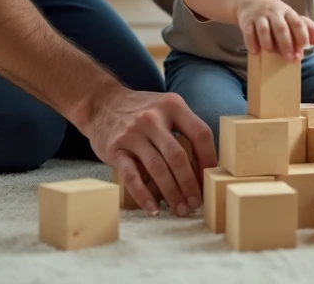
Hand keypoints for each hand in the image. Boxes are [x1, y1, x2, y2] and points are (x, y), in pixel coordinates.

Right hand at [81, 85, 216, 216]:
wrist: (102, 103)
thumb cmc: (142, 111)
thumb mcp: (167, 108)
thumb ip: (185, 128)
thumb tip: (206, 167)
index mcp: (173, 106)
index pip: (200, 134)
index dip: (209, 160)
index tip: (211, 180)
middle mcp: (153, 118)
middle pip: (178, 156)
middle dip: (190, 184)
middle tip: (197, 203)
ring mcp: (133, 134)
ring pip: (157, 168)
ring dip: (172, 193)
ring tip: (181, 209)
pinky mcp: (116, 149)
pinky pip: (132, 177)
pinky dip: (143, 196)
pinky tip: (153, 209)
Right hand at [235, 0, 313, 60]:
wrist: (250, 2)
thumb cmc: (276, 15)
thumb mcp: (292, 19)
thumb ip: (308, 31)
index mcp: (288, 13)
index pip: (297, 23)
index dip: (302, 35)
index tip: (304, 48)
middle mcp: (274, 13)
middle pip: (281, 28)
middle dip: (286, 43)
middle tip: (290, 58)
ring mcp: (260, 16)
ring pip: (264, 28)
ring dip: (267, 41)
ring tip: (271, 52)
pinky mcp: (247, 21)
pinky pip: (248, 31)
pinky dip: (251, 42)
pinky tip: (255, 52)